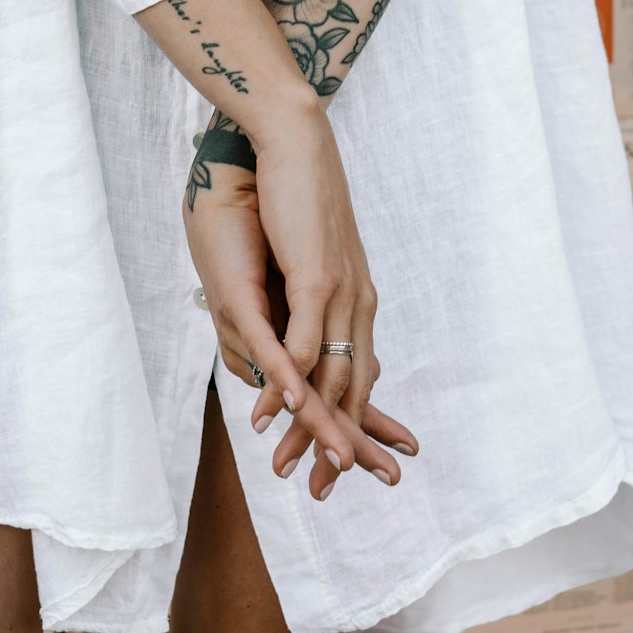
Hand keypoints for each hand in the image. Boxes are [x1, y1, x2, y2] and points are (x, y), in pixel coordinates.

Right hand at [182, 121, 417, 498]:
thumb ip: (294, 295)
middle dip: (337, 446)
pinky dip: (290, 385)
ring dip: (309, 430)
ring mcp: (342, 292)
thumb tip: (285, 319)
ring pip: (333, 378)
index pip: (357, 378)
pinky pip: (305, 344)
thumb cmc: (289, 192)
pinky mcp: (320, 277)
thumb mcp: (293, 257)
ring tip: (289, 469)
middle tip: (324, 494)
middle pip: (353, 391)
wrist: (296, 138)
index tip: (335, 470)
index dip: (346, 427)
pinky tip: (275, 413)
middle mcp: (358, 303)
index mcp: (354, 301)